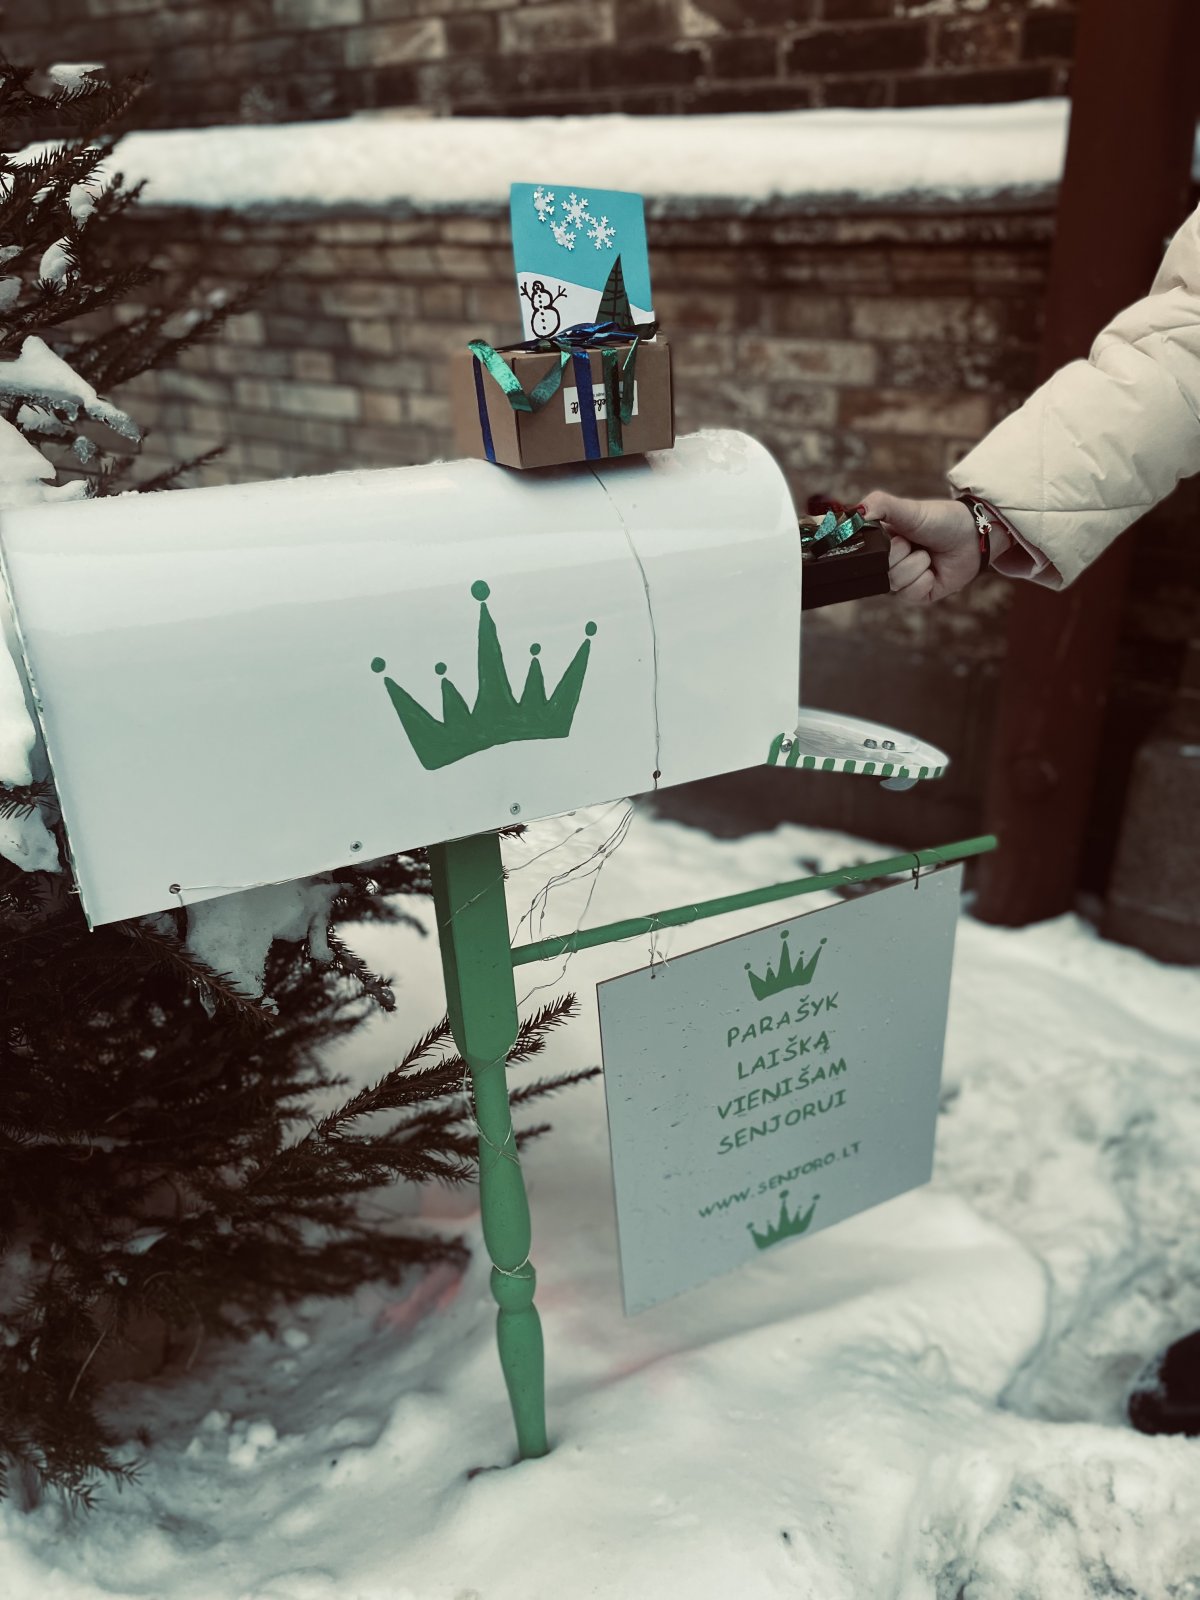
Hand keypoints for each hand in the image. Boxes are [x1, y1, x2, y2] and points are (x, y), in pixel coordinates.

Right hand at [858, 492, 979, 603]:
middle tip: (914, 543)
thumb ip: (880, 504)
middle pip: (880, 571)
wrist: (972, 534)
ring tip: (927, 555)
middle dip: (901, 554)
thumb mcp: (907, 508)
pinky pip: (909, 595)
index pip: (863, 555)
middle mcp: (889, 563)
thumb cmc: (940, 519)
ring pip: (895, 583)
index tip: (895, 537)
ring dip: (916, 565)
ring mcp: (903, 580)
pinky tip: (933, 571)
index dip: (878, 549)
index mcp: (881, 543)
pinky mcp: (918, 594)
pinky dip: (924, 581)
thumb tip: (856, 513)